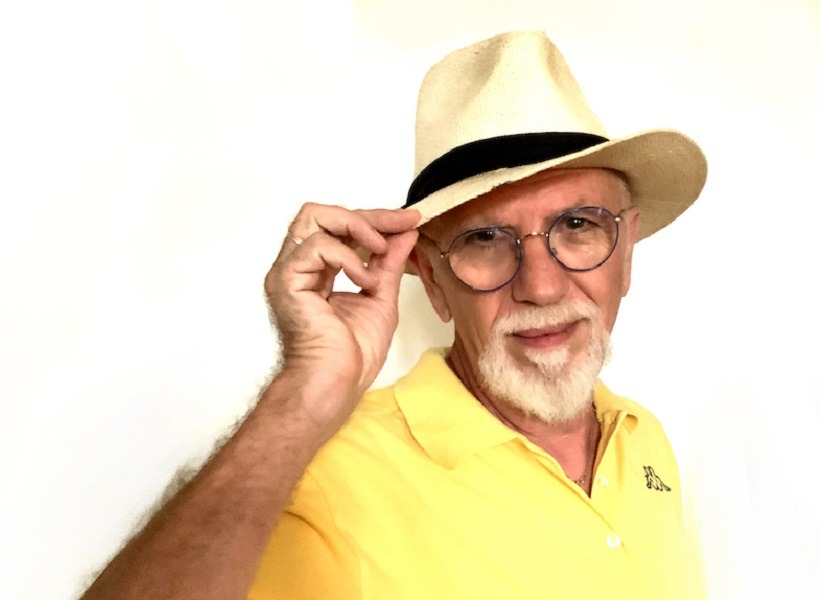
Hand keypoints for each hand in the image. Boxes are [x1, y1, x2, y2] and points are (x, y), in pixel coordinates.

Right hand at [264, 203, 418, 434]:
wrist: (337, 382)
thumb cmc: (354, 354)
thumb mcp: (381, 296)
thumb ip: (389, 262)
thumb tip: (405, 232)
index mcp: (317, 271)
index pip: (339, 227)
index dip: (375, 219)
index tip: (410, 219)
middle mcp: (298, 267)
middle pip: (322, 213)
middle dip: (366, 215)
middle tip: (399, 224)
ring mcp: (289, 272)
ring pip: (313, 217)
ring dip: (356, 229)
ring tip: (380, 252)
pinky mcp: (286, 281)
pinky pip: (317, 246)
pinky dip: (348, 257)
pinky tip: (365, 279)